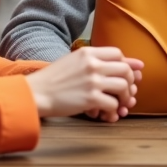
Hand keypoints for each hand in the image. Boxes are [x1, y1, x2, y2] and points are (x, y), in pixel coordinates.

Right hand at [25, 47, 143, 122]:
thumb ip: (93, 61)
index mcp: (88, 52)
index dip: (127, 64)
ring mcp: (93, 81)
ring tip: (120, 104)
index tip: (131, 74)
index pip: (118, 54)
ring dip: (125, 97)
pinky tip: (107, 114)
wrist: (35, 93)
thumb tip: (115, 65)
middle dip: (130, 82)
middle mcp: (93, 64)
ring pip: (123, 86)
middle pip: (125, 69)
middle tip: (127, 92)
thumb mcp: (73, 61)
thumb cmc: (52, 79)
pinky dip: (113, 110)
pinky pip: (113, 104)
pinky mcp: (91, 98)